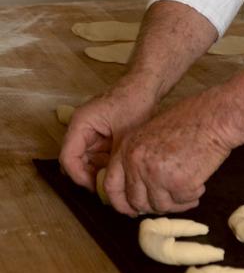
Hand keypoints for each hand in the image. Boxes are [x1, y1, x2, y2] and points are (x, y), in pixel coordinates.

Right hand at [59, 78, 156, 193]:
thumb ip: (114, 160)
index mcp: (80, 124)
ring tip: (116, 180)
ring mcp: (91, 132)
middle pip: (76, 161)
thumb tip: (109, 185)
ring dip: (99, 171)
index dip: (79, 176)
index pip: (68, 158)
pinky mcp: (101, 135)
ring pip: (88, 161)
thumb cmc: (134, 102)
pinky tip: (120, 169)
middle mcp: (81, 128)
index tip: (95, 187)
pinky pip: (99, 155)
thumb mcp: (124, 135)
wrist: (147, 85)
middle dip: (90, 176)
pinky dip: (107, 164)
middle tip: (107, 188)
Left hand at [103, 92, 230, 216]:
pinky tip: (200, 183)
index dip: (121, 202)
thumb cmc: (191, 119)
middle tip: (169, 199)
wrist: (214, 117)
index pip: (112, 186)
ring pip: (161, 205)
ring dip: (175, 201)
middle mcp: (137, 163)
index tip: (131, 209)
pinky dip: (192, 196)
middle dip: (153, 205)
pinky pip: (182, 202)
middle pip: (137, 201)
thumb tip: (139, 188)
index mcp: (127, 148)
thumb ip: (140, 157)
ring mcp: (156, 175)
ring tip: (190, 187)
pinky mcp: (178, 184)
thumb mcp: (153, 133)